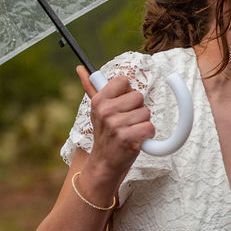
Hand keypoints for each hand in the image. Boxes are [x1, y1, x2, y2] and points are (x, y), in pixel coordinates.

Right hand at [77, 66, 154, 180]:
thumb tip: (81, 68)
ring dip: (142, 123)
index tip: (122, 105)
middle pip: (138, 97)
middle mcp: (106, 111)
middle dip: (137, 109)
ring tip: (130, 131)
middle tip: (127, 121)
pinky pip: (150, 127)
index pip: (124, 81)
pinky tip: (137, 139)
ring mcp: (116, 125)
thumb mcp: (96, 109)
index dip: (127, 93)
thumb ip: (91, 87)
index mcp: (99, 100)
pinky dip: (147, 135)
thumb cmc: (105, 133)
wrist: (104, 162)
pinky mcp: (127, 138)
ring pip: (146, 112)